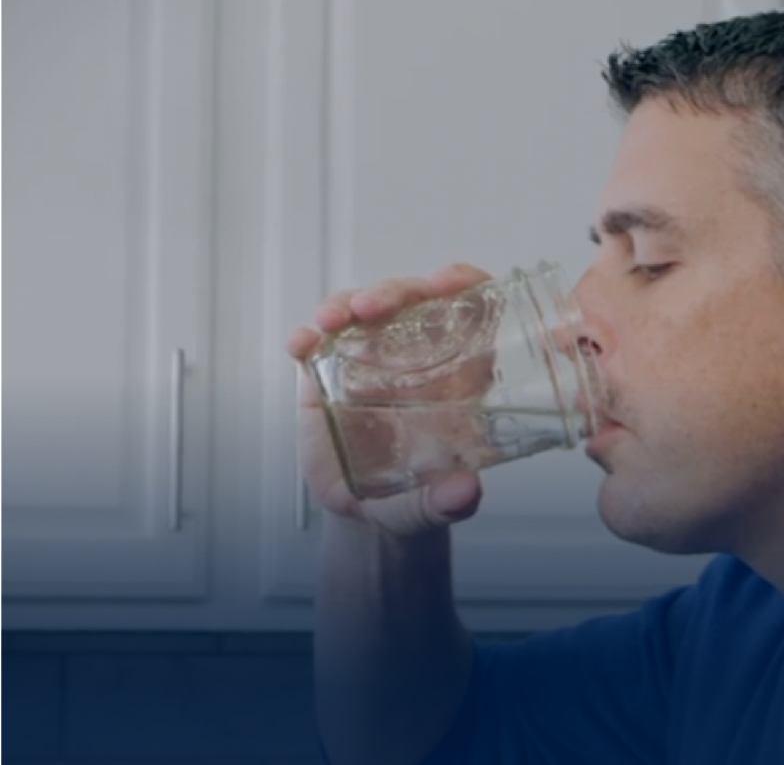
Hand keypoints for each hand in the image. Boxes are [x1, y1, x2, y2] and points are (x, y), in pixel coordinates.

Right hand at [287, 263, 491, 536]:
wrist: (367, 512)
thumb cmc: (415, 497)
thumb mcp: (436, 504)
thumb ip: (450, 501)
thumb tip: (465, 492)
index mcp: (459, 377)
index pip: (473, 313)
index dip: (466, 286)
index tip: (449, 280)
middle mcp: (417, 360)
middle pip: (413, 302)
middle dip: (395, 291)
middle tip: (372, 306)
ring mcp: (371, 362)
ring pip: (364, 313)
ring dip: (347, 303)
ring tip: (332, 319)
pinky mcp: (329, 375)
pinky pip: (319, 343)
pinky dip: (309, 336)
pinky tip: (301, 343)